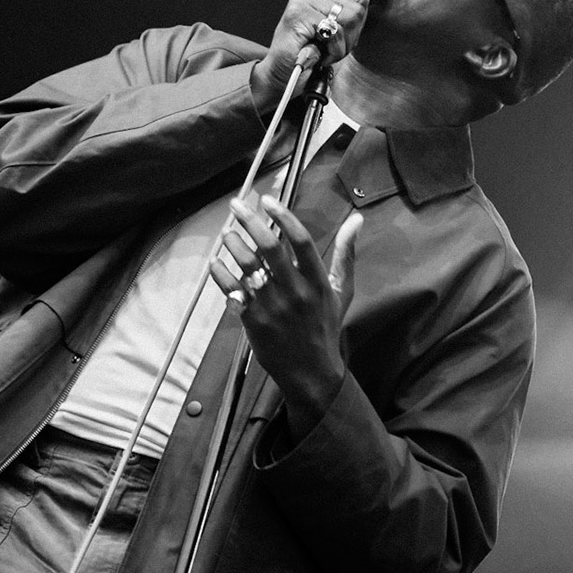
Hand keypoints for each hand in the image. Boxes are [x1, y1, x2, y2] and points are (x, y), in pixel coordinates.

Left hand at [208, 197, 363, 434]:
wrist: (310, 372)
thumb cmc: (326, 327)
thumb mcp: (341, 291)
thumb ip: (346, 254)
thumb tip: (357, 220)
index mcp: (317, 281)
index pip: (300, 240)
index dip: (283, 216)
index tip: (267, 201)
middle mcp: (295, 291)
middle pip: (269, 247)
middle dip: (250, 221)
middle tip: (237, 205)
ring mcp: (272, 306)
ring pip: (247, 266)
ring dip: (233, 244)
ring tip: (227, 233)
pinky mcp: (253, 321)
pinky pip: (231, 291)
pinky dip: (221, 273)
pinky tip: (215, 262)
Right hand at [250, 0, 369, 110]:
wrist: (282, 76)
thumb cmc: (305, 58)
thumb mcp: (333, 34)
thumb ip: (348, 18)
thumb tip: (365, 4)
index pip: (359, 0)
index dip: (355, 28)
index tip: (337, 41)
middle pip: (357, 10)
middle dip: (349, 38)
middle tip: (328, 49)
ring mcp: (302, 0)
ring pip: (349, 19)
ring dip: (339, 46)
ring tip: (320, 51)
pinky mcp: (298, 14)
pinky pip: (334, 32)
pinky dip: (330, 51)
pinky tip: (315, 54)